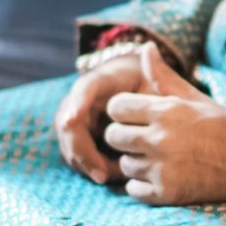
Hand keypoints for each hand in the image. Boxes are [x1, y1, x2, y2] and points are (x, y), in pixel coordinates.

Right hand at [53, 45, 153, 183]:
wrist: (141, 95)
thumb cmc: (151, 87)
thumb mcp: (155, 79)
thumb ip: (155, 70)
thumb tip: (148, 48)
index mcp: (100, 80)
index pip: (84, 89)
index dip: (77, 103)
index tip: (73, 120)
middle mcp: (80, 100)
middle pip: (69, 125)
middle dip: (82, 150)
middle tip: (102, 172)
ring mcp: (75, 120)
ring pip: (70, 144)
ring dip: (87, 163)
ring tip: (110, 177)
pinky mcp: (79, 138)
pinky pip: (77, 156)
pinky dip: (90, 168)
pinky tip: (109, 177)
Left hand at [102, 44, 225, 204]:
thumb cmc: (222, 126)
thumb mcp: (194, 97)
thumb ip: (163, 76)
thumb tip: (145, 48)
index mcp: (166, 110)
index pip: (116, 107)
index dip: (124, 112)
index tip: (137, 117)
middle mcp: (160, 138)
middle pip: (113, 136)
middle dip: (125, 138)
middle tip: (146, 140)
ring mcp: (163, 167)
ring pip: (124, 164)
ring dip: (136, 163)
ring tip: (159, 160)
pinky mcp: (167, 193)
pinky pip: (133, 190)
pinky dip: (143, 186)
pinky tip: (163, 178)